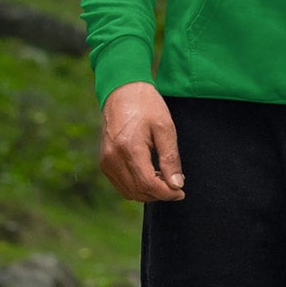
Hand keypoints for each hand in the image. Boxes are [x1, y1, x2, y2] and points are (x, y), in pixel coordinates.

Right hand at [100, 82, 185, 203]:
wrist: (123, 92)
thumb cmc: (147, 106)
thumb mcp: (165, 128)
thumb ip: (170, 158)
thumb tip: (176, 185)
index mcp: (128, 149)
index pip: (148, 184)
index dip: (166, 193)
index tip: (181, 192)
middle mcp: (112, 158)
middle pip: (138, 191)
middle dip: (159, 194)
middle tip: (176, 185)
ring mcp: (106, 162)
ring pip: (128, 192)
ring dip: (149, 192)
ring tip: (165, 178)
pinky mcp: (104, 162)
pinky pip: (121, 184)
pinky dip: (137, 186)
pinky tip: (152, 175)